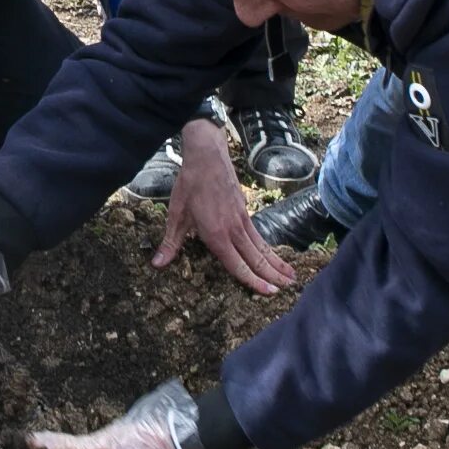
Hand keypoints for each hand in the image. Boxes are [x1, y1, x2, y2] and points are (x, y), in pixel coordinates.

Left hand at [153, 118, 293, 293]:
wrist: (207, 155)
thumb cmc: (190, 185)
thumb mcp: (176, 215)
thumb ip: (171, 243)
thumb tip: (157, 264)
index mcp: (217, 235)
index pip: (238, 265)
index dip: (254, 281)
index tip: (269, 293)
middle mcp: (234, 230)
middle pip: (256, 258)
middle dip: (273, 275)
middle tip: (288, 290)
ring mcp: (242, 219)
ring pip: (262, 247)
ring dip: (276, 262)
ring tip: (291, 276)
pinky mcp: (245, 210)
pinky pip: (259, 234)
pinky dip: (268, 247)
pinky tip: (272, 253)